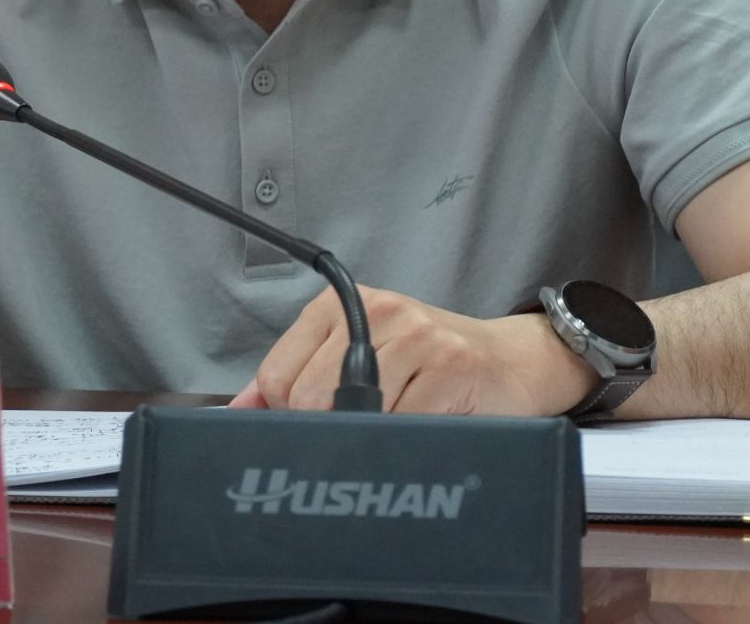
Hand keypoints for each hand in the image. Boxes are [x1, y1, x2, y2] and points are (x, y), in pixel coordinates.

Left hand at [228, 285, 598, 415]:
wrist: (512, 361)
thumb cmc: (430, 365)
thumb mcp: (359, 356)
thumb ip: (296, 379)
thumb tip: (237, 413)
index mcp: (342, 305)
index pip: (276, 376)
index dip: (287, 416)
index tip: (315, 423)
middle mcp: (378, 311)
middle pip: (307, 399)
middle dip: (325, 433)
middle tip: (361, 431)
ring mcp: (417, 335)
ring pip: (353, 416)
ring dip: (372, 439)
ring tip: (399, 425)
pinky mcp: (450, 366)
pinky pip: (402, 428)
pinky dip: (407, 445)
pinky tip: (425, 427)